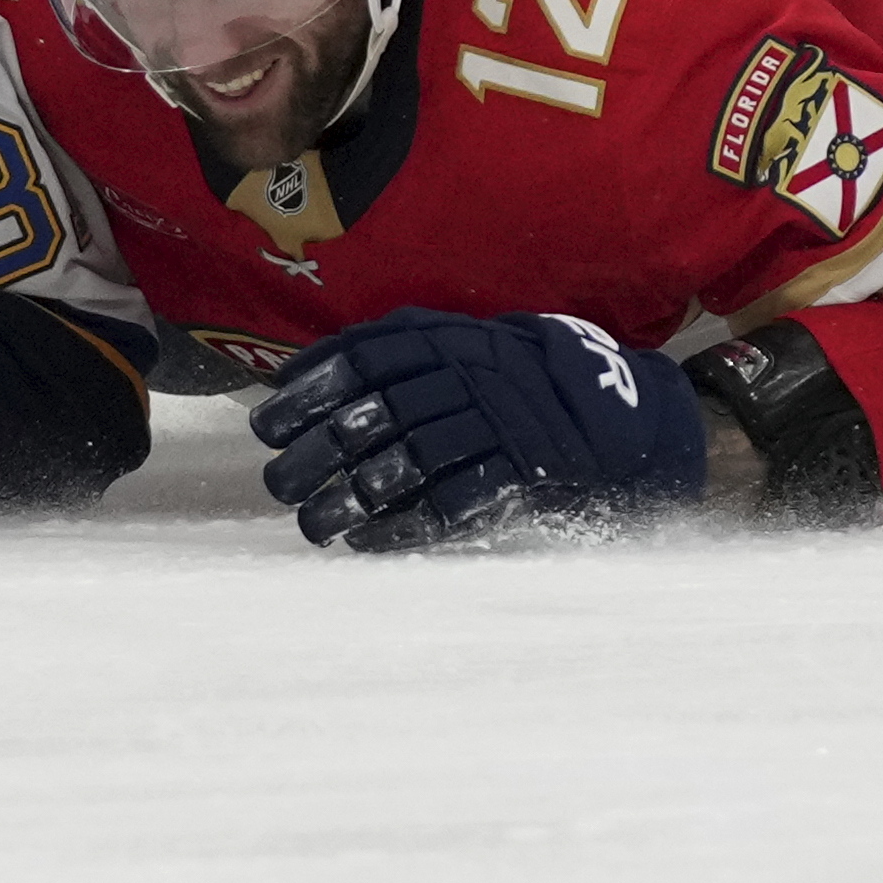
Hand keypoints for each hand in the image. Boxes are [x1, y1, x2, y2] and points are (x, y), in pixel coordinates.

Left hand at [249, 308, 707, 551]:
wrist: (617, 414)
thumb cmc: (516, 380)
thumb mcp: (459, 343)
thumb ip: (393, 350)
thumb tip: (298, 372)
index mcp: (447, 340)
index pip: (363, 360)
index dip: (310, 392)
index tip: (265, 424)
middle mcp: (467, 376)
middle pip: (375, 415)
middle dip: (318, 452)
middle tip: (277, 483)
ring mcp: (496, 424)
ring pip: (406, 461)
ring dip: (351, 496)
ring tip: (311, 525)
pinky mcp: (521, 473)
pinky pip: (452, 500)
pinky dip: (404, 524)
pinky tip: (364, 542)